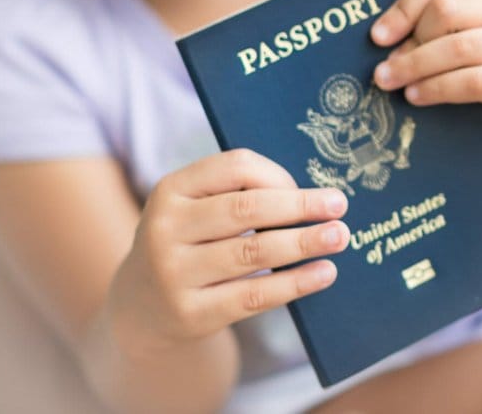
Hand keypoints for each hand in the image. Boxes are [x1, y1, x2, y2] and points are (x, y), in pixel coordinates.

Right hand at [107, 149, 348, 352]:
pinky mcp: (190, 313)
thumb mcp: (196, 209)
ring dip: (303, 242)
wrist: (141, 307)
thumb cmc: (189, 244)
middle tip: (339, 206)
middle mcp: (166, 229)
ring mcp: (174, 273)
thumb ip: (239, 195)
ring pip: (254, 252)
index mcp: (171, 190)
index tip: (311, 189)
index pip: (235, 167)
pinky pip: (253, 296)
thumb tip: (313, 198)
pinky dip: (294, 283)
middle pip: (247, 209)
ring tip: (339, 237)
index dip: (279, 175)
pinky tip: (324, 273)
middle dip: (299, 206)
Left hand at [370, 0, 481, 143]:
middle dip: (411, 40)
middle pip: (448, 8)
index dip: (404, 6)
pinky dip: (438, 88)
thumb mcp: (454, 37)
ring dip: (416, 66)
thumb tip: (383, 37)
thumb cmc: (478, 66)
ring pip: (459, 46)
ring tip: (390, 83)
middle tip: (384, 68)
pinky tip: (416, 96)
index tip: (377, 36)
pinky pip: (474, 81)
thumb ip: (427, 27)